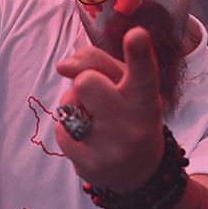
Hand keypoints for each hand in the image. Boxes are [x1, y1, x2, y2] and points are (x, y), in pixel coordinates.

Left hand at [53, 28, 165, 190]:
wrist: (137, 173)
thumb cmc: (128, 114)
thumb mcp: (125, 85)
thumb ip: (97, 62)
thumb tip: (63, 66)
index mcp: (146, 99)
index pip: (143, 73)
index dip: (139, 54)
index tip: (136, 35)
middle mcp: (134, 124)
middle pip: (86, 81)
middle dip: (86, 83)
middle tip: (101, 99)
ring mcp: (111, 148)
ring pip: (69, 105)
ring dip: (75, 107)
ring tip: (95, 121)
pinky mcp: (89, 166)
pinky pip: (60, 130)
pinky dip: (69, 131)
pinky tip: (89, 141)